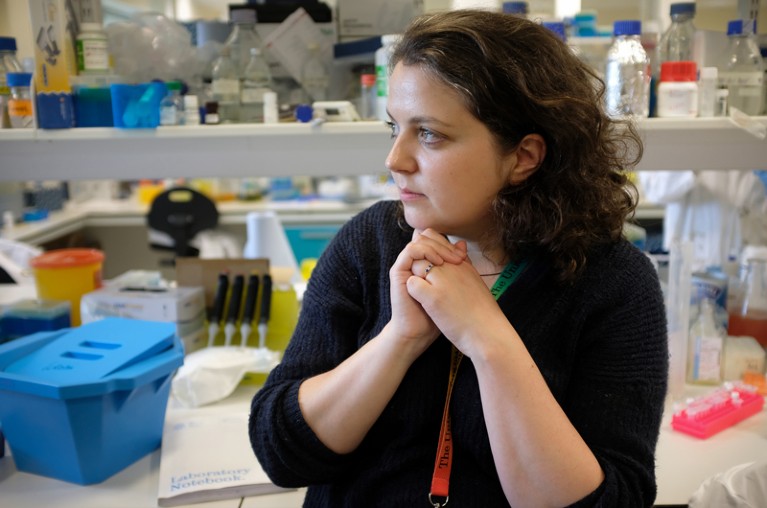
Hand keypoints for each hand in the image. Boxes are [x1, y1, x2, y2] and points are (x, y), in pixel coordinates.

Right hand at [387, 229, 465, 353]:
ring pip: (419, 240)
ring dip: (436, 247)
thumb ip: (456, 265)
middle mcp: (415, 262)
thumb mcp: (452, 285)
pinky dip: (425, 252)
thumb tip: (463, 244)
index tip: (463, 257)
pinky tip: (438, 264)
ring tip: (450, 260)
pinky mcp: (398, 272)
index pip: (435, 239)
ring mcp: (405, 266)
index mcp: (425, 263)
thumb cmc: (440, 313)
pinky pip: (410, 251)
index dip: (449, 242)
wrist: (421, 332)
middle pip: (426, 236)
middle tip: (458, 257)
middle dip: (444, 243)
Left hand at [406, 254, 508, 357]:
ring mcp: (442, 281)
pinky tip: (422, 303)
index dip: (429, 252)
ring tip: (426, 295)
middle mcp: (452, 268)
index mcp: (462, 263)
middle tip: (425, 284)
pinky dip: (413, 292)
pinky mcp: (433, 297)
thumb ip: (465, 262)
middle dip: (419, 264)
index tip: (431, 270)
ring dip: (416, 278)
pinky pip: (413, 284)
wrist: (488, 335)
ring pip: (417, 266)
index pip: (437, 241)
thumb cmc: (482, 313)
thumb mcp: (475, 280)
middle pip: (425, 251)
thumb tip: (460, 245)